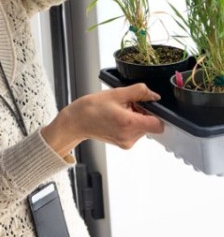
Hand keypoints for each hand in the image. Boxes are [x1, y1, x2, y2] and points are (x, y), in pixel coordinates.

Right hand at [41, 84, 163, 156]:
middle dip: (143, 113)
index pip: (158, 124)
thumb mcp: (115, 93)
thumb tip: (154, 95)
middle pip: (151, 125)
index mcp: (128, 123)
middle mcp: (130, 137)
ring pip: (144, 129)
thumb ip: (138, 92)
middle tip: (126, 105)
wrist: (76, 121)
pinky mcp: (124, 145)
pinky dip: (130, 124)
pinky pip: (136, 133)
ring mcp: (127, 143)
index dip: (155, 112)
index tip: (145, 105)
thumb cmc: (91, 107)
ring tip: (119, 111)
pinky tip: (117, 118)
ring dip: (136, 118)